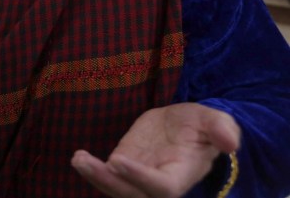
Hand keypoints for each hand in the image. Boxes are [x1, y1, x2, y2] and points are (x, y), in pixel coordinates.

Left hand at [72, 103, 239, 197]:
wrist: (182, 123)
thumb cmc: (201, 124)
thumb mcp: (213, 119)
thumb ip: (221, 129)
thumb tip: (231, 143)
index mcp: (182, 173)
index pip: (162, 187)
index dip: (140, 178)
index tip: (118, 160)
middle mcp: (159, 181)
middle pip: (134, 194)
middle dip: (110, 183)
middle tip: (87, 163)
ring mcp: (139, 175)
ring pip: (117, 188)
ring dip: (96, 177)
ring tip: (79, 160)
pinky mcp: (124, 165)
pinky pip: (108, 175)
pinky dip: (92, 170)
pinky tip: (78, 158)